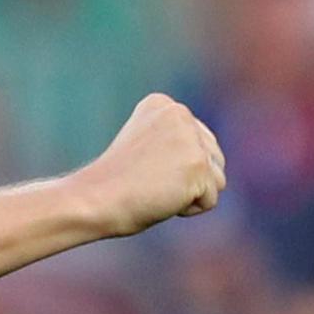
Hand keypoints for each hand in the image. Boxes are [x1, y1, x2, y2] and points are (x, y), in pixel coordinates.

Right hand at [75, 93, 225, 236]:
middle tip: (149, 179)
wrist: (96, 198)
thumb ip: (177, 144)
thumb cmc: (115, 183)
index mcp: (163, 104)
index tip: (142, 165)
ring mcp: (191, 138)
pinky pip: (210, 200)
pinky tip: (161, 197)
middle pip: (213, 158)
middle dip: (188, 178)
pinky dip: (188, 209)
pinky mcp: (198, 165)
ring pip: (217, 179)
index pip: (197, 142)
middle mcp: (180, 113)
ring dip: (190, 193)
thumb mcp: (147, 148)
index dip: (173, 165)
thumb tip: (213, 165)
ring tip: (156, 187)